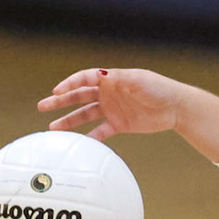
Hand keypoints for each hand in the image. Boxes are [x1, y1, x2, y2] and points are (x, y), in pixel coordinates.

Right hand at [38, 67, 182, 140]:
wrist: (175, 107)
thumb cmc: (159, 89)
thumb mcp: (138, 80)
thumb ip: (118, 79)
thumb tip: (99, 75)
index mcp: (111, 79)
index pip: (84, 79)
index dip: (69, 84)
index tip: (57, 91)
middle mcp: (109, 93)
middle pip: (79, 96)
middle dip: (60, 100)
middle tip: (43, 106)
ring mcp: (112, 109)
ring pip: (85, 114)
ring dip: (69, 120)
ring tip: (52, 128)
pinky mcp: (119, 124)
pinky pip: (100, 132)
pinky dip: (90, 137)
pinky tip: (78, 143)